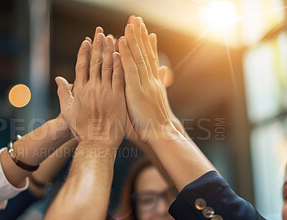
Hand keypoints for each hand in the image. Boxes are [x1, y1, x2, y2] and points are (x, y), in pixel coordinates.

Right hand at [56, 28, 126, 148]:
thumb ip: (64, 94)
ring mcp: (106, 92)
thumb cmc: (82, 130)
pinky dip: (120, 64)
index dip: (84, 52)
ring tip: (111, 37)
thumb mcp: (68, 112)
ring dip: (109, 50)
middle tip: (100, 32)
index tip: (87, 41)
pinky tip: (121, 54)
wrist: (98, 143)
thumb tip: (58, 79)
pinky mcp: (118, 97)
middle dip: (98, 45)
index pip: (81, 66)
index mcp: (80, 90)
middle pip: (95, 62)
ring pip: (108, 66)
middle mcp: (92, 88)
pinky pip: (120, 77)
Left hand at [119, 17, 177, 142]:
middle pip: (145, 53)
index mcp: (153, 82)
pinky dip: (126, 53)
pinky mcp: (136, 89)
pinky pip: (130, 68)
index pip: (149, 59)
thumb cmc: (156, 122)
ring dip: (134, 38)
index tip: (146, 31)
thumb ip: (159, 84)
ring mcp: (144, 83)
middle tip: (137, 19)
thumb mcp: (157, 100)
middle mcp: (150, 79)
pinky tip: (122, 40)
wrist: (161, 134)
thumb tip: (164, 72)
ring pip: (138, 56)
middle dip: (141, 35)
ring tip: (131, 22)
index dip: (148, 44)